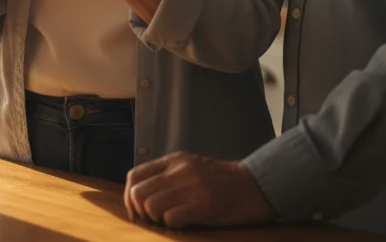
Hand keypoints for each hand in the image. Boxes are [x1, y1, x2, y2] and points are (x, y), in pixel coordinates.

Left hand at [123, 151, 275, 227]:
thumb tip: (140, 194)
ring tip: (169, 220)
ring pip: (150, 206)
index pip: (134, 175)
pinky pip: (170, 218)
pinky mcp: (203, 205)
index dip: (129, 196)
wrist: (256, 185)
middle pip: (138, 192)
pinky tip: (183, 223)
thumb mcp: (192, 166)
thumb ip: (168, 174)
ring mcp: (191, 187)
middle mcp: (180, 170)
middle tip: (151, 220)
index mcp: (175, 160)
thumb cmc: (223, 181)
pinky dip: (171, 225)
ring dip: (156, 219)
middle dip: (139, 211)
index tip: (136, 210)